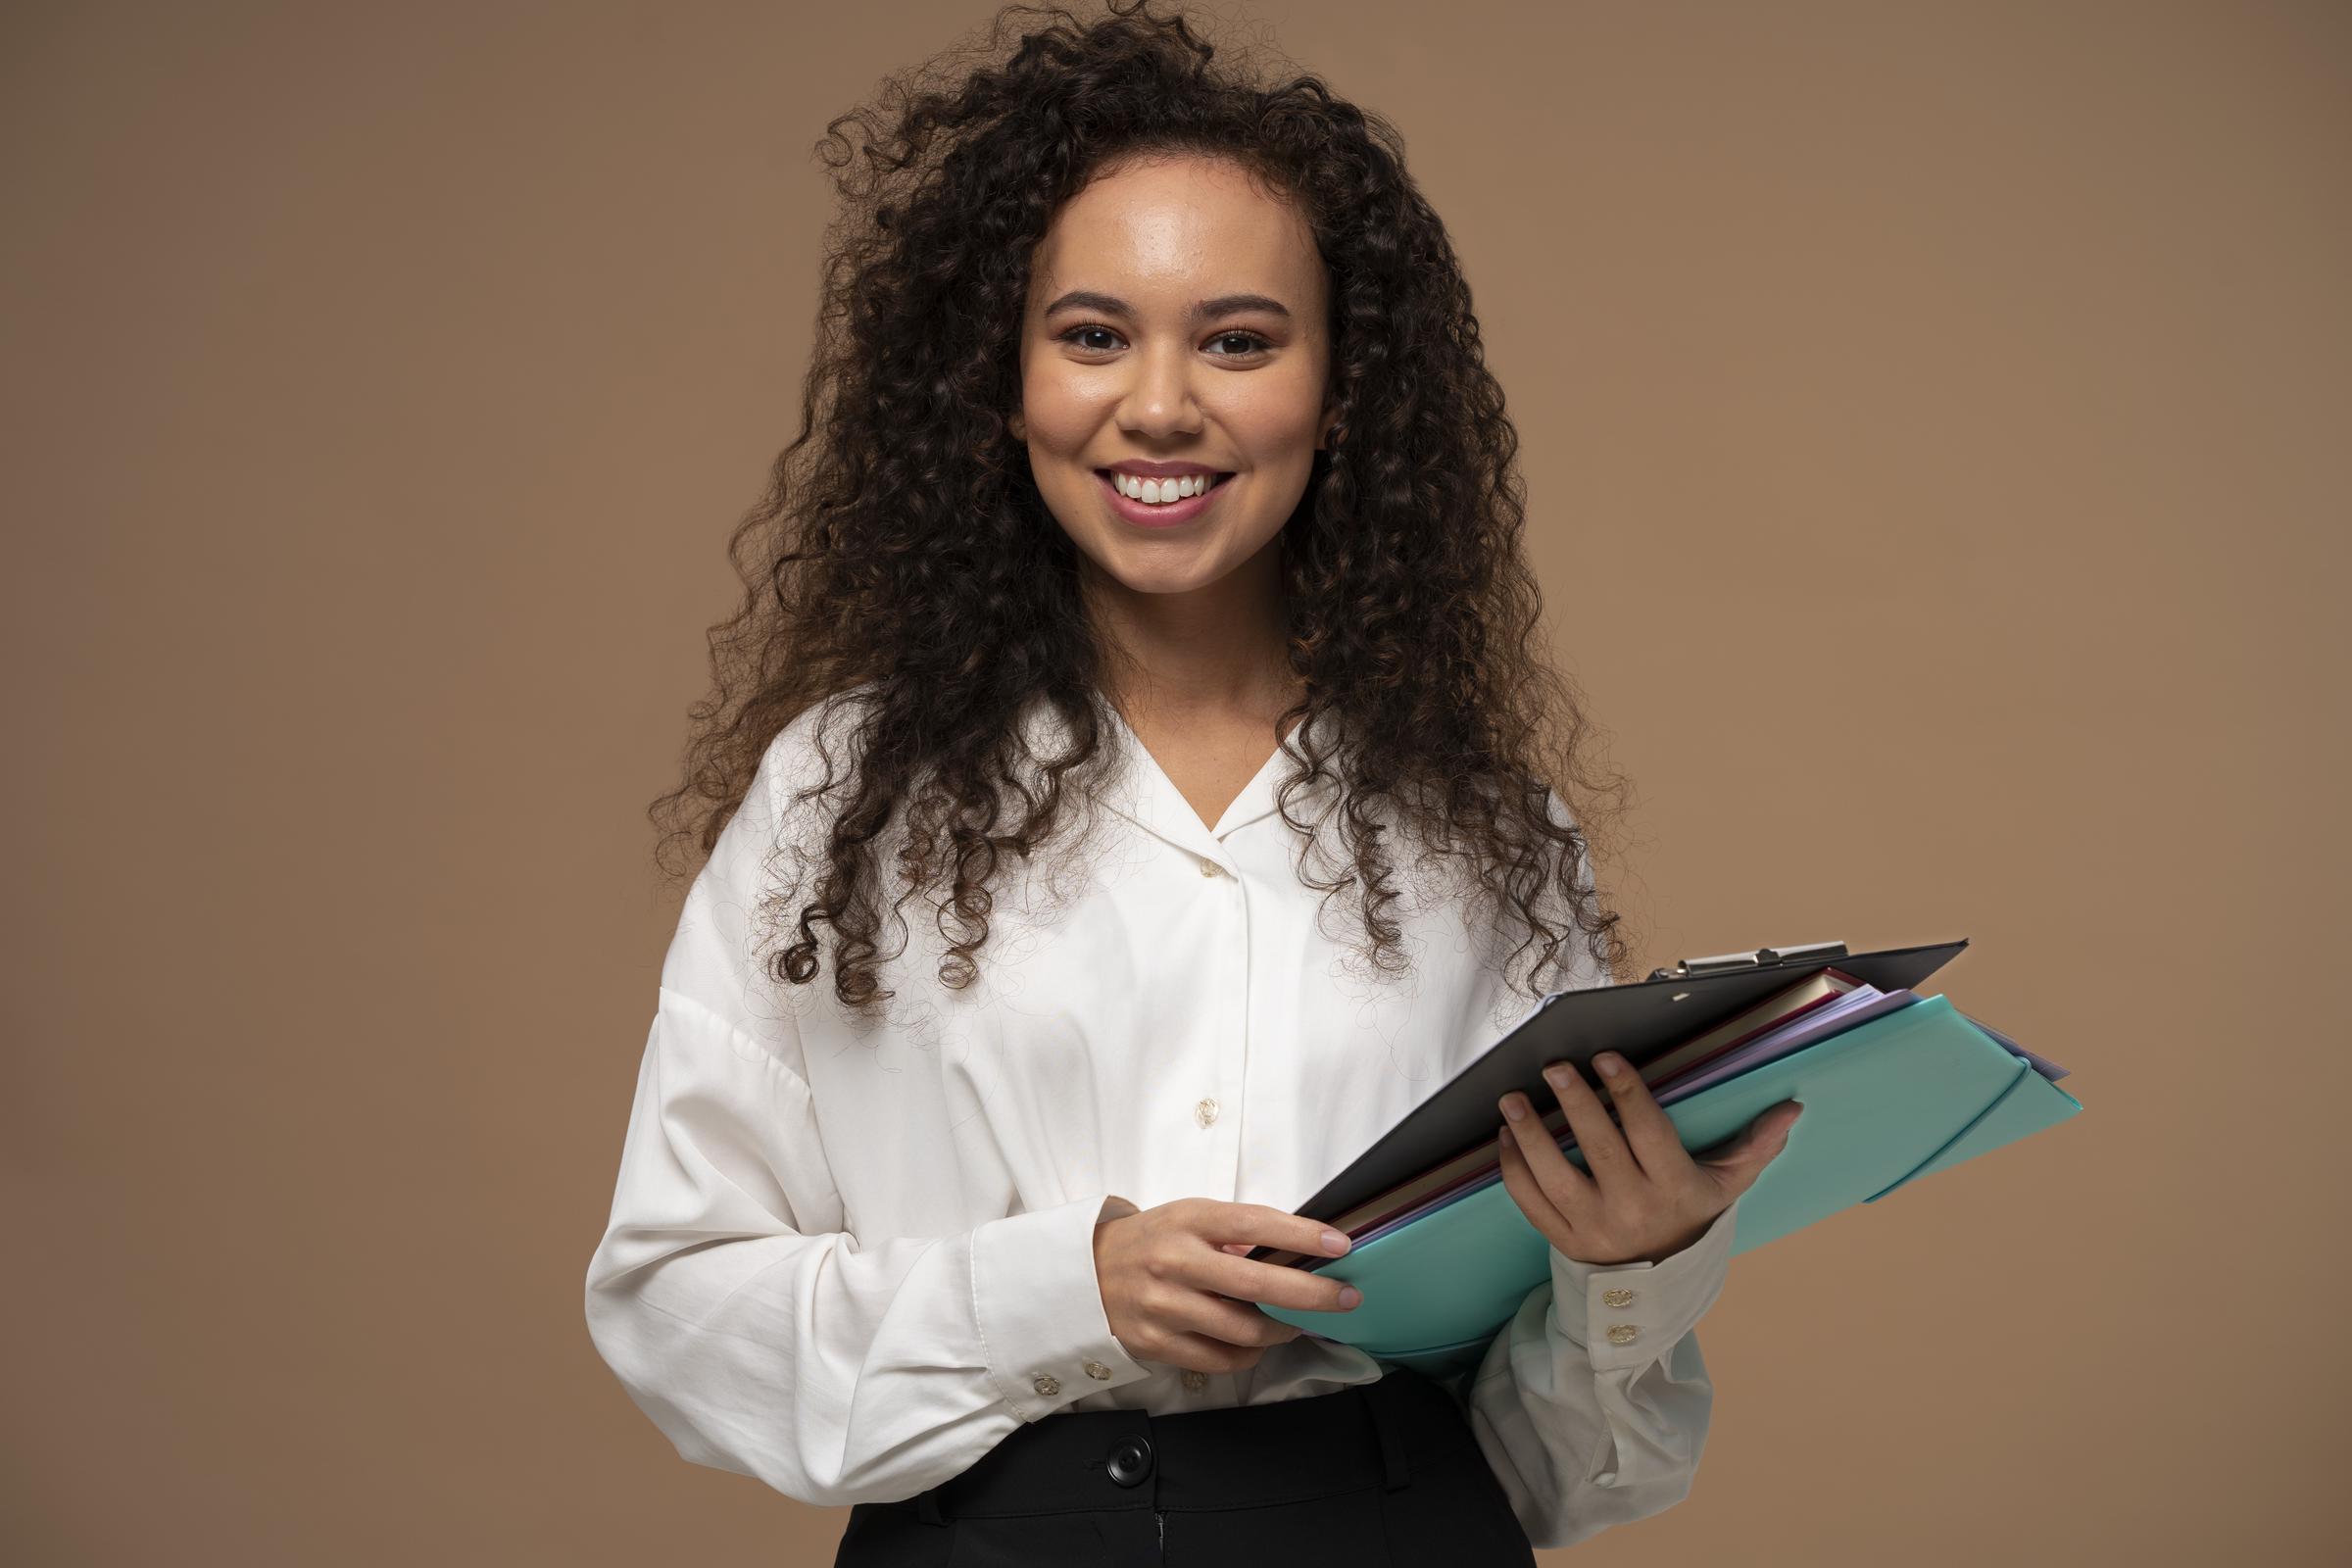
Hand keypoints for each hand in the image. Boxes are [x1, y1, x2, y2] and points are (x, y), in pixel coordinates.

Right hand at [1092, 1198, 1362, 1373]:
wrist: (1087, 1272)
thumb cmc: (1153, 1240)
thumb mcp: (1189, 1218)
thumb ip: (1236, 1232)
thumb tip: (1298, 1249)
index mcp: (1188, 1221)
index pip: (1254, 1224)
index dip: (1301, 1234)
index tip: (1340, 1244)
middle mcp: (1175, 1262)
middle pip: (1256, 1283)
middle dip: (1311, 1294)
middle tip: (1346, 1297)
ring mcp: (1164, 1306)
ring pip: (1243, 1329)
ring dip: (1282, 1329)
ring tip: (1297, 1323)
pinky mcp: (1156, 1343)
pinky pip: (1220, 1359)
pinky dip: (1249, 1353)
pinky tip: (1258, 1341)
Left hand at [1496, 1052, 1802, 1266]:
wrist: (1660, 1284)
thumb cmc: (1690, 1218)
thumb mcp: (1726, 1184)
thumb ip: (1756, 1145)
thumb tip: (1792, 1108)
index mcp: (1674, 1188)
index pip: (1648, 1133)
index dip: (1627, 1092)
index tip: (1606, 1059)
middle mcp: (1633, 1209)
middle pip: (1599, 1147)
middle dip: (1574, 1102)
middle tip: (1554, 1067)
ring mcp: (1595, 1228)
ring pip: (1554, 1175)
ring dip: (1529, 1134)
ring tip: (1512, 1099)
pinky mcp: (1564, 1241)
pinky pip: (1530, 1202)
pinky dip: (1513, 1168)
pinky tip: (1505, 1136)